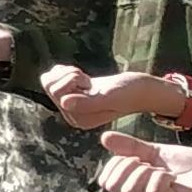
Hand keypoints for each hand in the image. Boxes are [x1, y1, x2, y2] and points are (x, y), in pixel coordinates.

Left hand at [41, 64, 178, 131]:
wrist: (141, 89)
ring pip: (50, 80)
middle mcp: (73, 115)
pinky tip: (82, 76)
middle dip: (67, 75)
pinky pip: (56, 78)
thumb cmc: (131, 92)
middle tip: (86, 78)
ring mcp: (73, 105)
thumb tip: (64, 103)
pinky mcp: (75, 94)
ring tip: (86, 78)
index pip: (56, 93)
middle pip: (49, 86)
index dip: (70, 80)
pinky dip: (66, 71)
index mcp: (79, 120)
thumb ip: (88, 103)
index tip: (89, 81)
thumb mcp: (111, 97)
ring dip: (67, 72)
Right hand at [95, 133, 191, 191]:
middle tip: (144, 160)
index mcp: (140, 187)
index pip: (107, 181)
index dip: (114, 163)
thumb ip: (132, 147)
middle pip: (113, 186)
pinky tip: (169, 174)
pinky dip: (157, 176)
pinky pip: (154, 191)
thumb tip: (104, 138)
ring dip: (140, 170)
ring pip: (130, 189)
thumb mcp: (158, 152)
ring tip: (157, 167)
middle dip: (123, 164)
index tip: (135, 156)